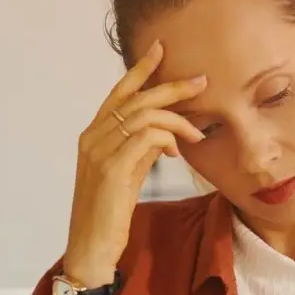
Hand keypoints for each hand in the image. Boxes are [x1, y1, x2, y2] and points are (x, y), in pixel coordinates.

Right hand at [64, 39, 207, 284]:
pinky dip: (168, 139)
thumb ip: (140, 150)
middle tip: (202, 82)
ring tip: (197, 134)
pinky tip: (177, 151)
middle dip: (172, 86)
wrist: (91, 245)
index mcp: (93, 135)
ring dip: (178, 120)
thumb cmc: (110, 213)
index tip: (161, 49)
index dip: (140, 69)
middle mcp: (93, 137)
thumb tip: (166, 136)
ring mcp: (100, 152)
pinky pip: (147, 138)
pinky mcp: (113, 169)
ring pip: (145, 115)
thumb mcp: (127, 174)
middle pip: (136, 98)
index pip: (118, 92)